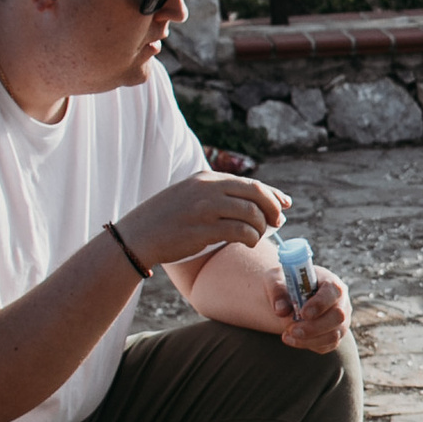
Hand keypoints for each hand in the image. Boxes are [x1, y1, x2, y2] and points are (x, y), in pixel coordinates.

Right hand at [124, 171, 288, 268]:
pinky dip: (251, 238)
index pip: (249, 182)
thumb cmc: (166, 219)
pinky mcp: (203, 229)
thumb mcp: (190, 195)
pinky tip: (249, 242)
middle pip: (255, 193)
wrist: (137, 235)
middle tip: (278, 221)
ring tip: (257, 236)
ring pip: (251, 213)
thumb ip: (217, 195)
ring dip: (261, 227)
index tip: (285, 203)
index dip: (272, 193)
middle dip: (273, 208)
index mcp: (206, 178)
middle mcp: (207, 189)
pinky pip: (240, 232)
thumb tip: (252, 203)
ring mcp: (205, 208)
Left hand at [272, 262, 351, 355]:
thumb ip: (277, 291)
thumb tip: (281, 310)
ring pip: (334, 335)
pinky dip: (309, 344)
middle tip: (291, 329)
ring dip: (310, 339)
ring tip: (287, 336)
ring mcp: (341, 321)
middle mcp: (341, 302)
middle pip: (338, 317)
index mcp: (330, 283)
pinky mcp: (335, 335)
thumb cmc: (285, 285)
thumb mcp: (276, 280)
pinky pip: (328, 345)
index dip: (320, 304)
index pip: (333, 292)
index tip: (302, 313)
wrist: (288, 297)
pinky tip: (292, 339)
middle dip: (314, 327)